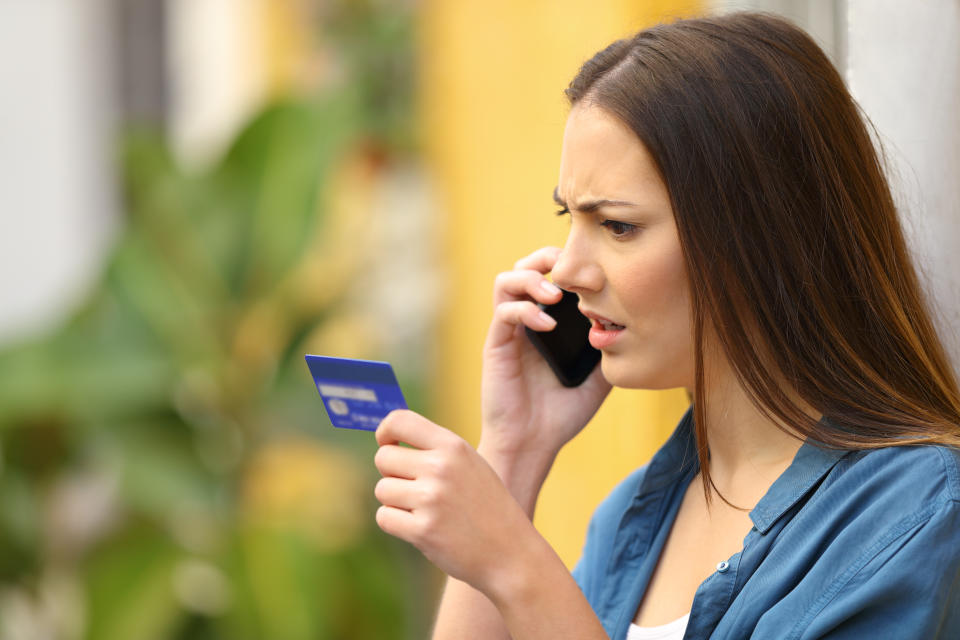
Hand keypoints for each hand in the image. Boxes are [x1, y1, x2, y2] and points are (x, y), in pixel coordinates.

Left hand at [373, 410, 539, 595]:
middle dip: (391, 474)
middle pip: (384, 458)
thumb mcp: (470, 464)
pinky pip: (384, 517)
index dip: (385, 433)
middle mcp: (441, 467)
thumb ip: (436, 449)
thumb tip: (387, 443)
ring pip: (382, 490)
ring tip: (424, 511)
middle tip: (413, 488)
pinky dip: (396, 524)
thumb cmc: (487, 507)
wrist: (510, 553)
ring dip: (395, 502)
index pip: (399, 421)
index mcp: (453, 446)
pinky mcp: (423, 530)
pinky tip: (420, 528)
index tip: (387, 445)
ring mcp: (431, 499)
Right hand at [481, 247, 610, 462]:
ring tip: (556, 294)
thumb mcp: (597, 379)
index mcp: (548, 323)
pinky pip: (504, 312)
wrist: (532, 445)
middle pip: (525, 266)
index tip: (593, 271)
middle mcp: (525, 321)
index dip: (569, 264)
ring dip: (532, 278)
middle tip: (569, 269)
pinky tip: (547, 325)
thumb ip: (609, 350)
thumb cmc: (561, 415)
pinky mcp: (496, 345)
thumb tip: (635, 326)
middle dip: (546, 258)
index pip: (551, 276)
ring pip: (507, 280)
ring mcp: (509, 331)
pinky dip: (526, 310)